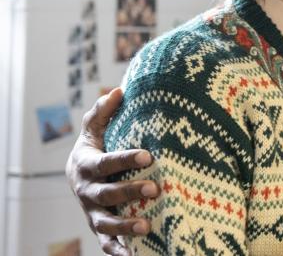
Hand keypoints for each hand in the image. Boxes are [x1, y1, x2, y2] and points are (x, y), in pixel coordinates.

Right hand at [65, 87, 157, 255]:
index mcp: (87, 165)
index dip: (126, 159)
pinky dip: (119, 252)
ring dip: (125, 228)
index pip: (107, 162)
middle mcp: (87, 192)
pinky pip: (107, 244)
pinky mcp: (100, 230)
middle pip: (107, 195)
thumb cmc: (95, 147)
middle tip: (155, 189)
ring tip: (147, 227)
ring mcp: (93, 213)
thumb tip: (118, 90)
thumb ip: (103, 111)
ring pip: (106, 224)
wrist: (79, 177)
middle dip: (130, 192)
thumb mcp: (94, 129)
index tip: (149, 156)